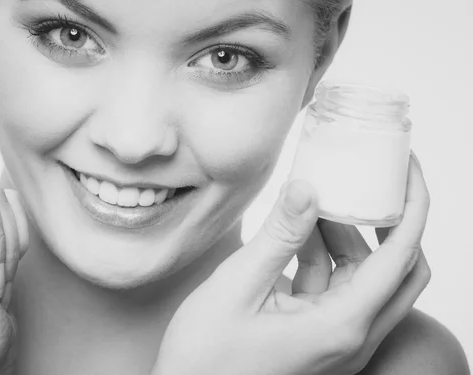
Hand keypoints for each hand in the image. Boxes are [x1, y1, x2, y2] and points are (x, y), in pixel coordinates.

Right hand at [152, 157, 429, 374]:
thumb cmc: (206, 357)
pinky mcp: (320, 338)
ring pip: (366, 279)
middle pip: (398, 270)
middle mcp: (351, 338)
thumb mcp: (237, 287)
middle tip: (372, 182)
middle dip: (388, 222)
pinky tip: (298, 234)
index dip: (412, 207)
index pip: (400, 258)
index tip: (408, 169)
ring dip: (348, 238)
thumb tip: (307, 188)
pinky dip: (324, 259)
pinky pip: (337, 290)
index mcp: (340, 326)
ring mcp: (338, 341)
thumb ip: (278, 237)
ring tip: (317, 202)